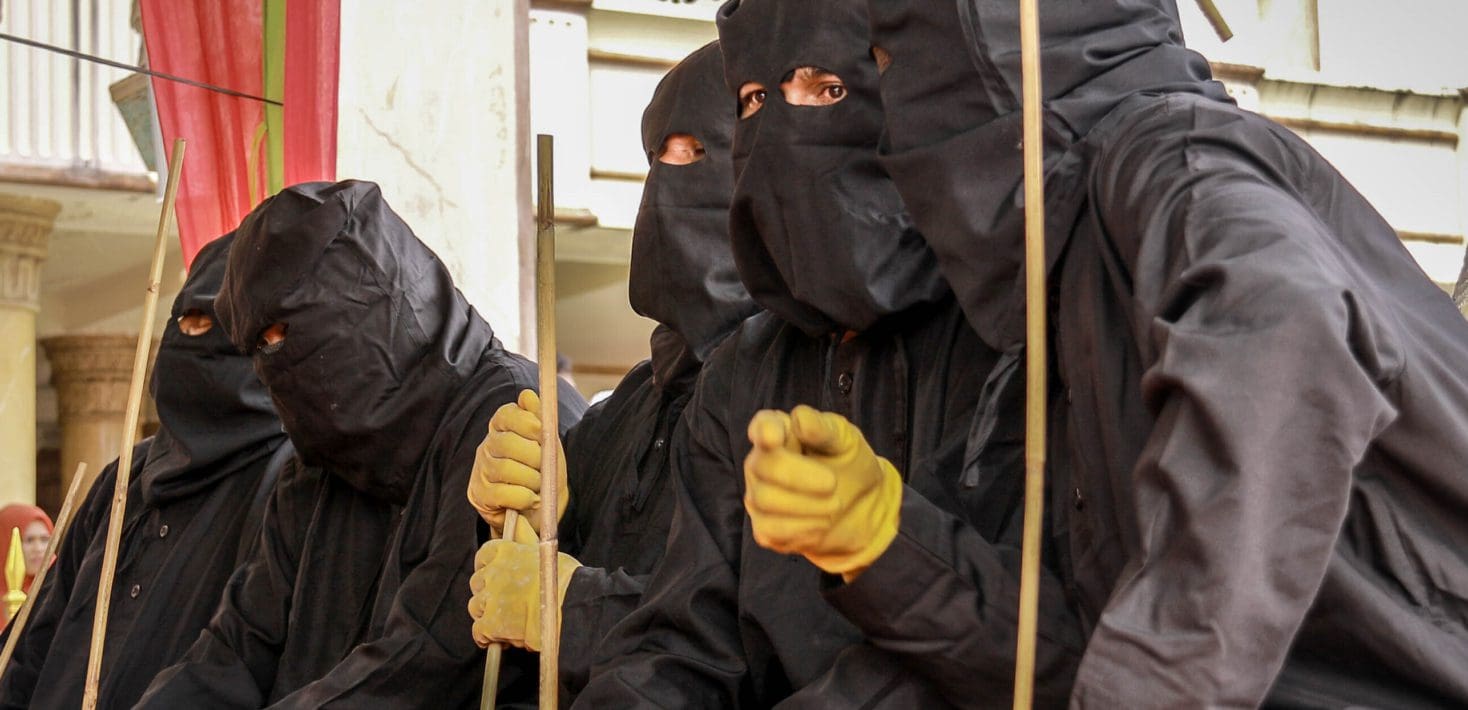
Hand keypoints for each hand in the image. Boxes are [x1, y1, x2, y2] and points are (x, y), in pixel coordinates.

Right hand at [467, 389, 568, 542]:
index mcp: (502, 428)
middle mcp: (487, 446)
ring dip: (531, 479)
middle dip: (534, 456)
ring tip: (540, 485)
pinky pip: (502, 493)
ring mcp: (481, 470)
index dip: (526, 421)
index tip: (542, 432)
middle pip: (507, 443)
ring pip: (505, 469)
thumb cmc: (542, 471)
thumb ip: (540, 418)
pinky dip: (523, 497)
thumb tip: (528, 395)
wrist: (539, 510)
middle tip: (545, 466)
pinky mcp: (479, 495)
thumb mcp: (547, 444)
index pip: (507, 414)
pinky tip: (531, 499)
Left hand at [467, 539, 580, 650]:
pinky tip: (499, 639)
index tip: (496, 576)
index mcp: (504, 551)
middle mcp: (492, 572)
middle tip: (505, 602)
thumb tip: (518, 518)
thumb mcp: (544, 549)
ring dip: (488, 614)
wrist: (571, 607)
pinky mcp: (490, 624)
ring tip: (505, 621)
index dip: (489, 568)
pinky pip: (479, 632)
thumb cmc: (565, 578)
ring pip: (476, 607)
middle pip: (477, 583)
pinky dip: (486, 637)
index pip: (483, 555)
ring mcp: (490, 598)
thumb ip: (525, 538)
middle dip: (488, 593)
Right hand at [744, 405, 901, 577]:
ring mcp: (758, 495)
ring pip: (765, 499)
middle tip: (833, 483)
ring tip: (836, 504)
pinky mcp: (764, 528)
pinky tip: (822, 523)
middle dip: (800, 477)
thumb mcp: (845, 441)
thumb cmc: (848, 462)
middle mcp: (760, 461)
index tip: (774, 437)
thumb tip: (800, 418)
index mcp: (779, 430)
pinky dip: (802, 528)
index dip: (765, 430)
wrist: (861, 505)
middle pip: (762, 466)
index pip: (762, 425)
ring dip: (807, 505)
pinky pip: (771, 530)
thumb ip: (823, 429)